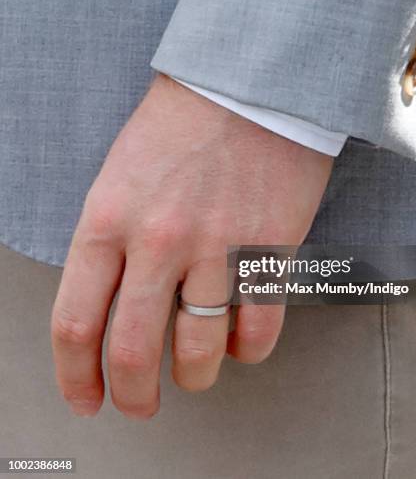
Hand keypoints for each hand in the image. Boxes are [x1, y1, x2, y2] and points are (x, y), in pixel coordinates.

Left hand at [50, 74, 332, 417]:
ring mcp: (218, 247)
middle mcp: (159, 240)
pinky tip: (238, 342)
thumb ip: (111, 242)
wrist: (249, 82)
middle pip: (133, 352)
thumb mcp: (120, 174)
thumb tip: (121, 306)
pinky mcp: (270, 249)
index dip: (75, 375)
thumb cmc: (180, 125)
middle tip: (138, 404)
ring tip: (193, 374)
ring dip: (192, 378)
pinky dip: (245, 352)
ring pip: (198, 354)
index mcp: (108, 218)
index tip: (87, 397)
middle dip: (132, 396)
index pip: (75, 322)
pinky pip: (257, 332)